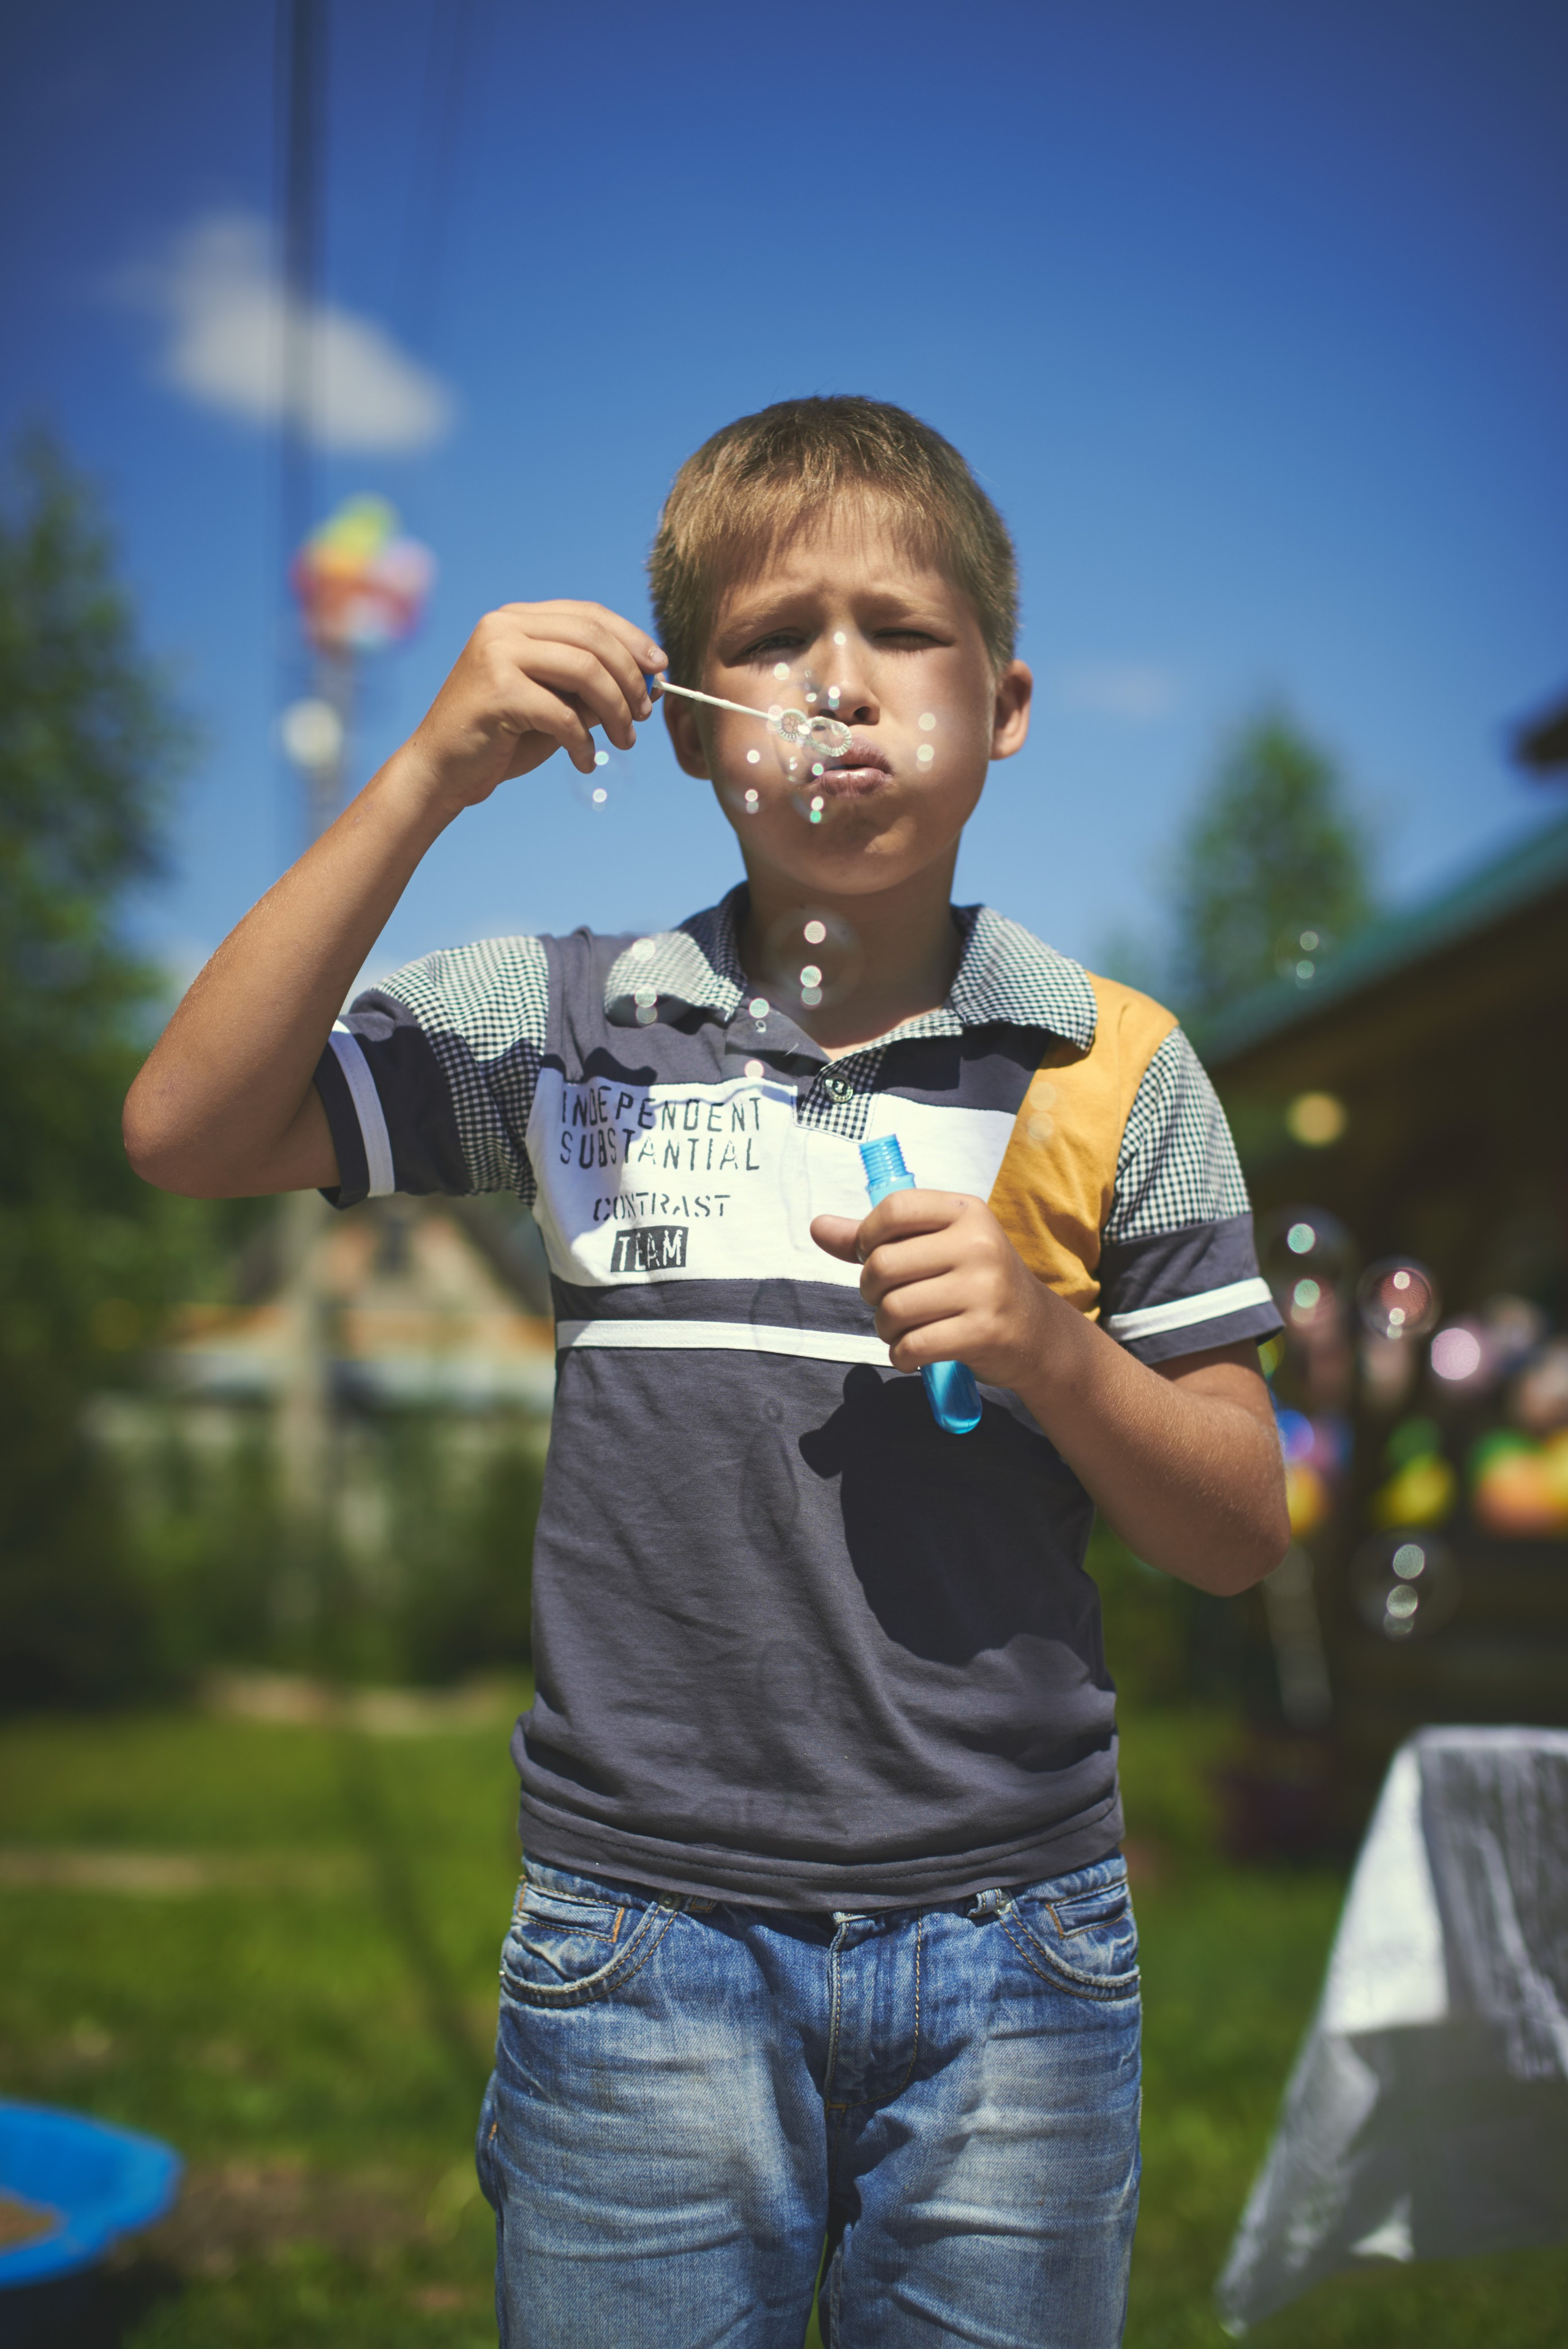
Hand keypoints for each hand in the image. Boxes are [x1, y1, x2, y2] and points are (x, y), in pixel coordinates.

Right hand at [403, 600, 665, 812]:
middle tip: (644, 713)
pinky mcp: (497, 691)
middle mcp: (504, 626)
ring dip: (616, 709)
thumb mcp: (554, 705)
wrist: (442, 770)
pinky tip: (584, 761)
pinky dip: (583, 743)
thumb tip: (649, 682)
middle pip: (593, 638)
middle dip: (630, 677)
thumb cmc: (499, 738)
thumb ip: (591, 687)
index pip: (589, 615)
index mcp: (516, 619)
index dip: (632, 638)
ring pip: (585, 670)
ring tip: (624, 740)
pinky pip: (563, 714)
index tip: (660, 668)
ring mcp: (497, 654)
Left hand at [811, 1189, 1061, 1389]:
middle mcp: (979, 1244)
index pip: (894, 1208)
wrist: (1038, 1333)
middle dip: (872, 1291)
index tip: (874, 1256)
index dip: (868, 1236)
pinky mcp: (984, 1332)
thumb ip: (876, 1238)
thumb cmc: (976, 1285)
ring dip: (885, 1328)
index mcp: (966, 1212)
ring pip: (894, 1309)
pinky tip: (912, 1353)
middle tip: (889, 1301)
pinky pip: (913, 1345)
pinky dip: (901, 1355)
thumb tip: (817, 1227)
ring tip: (902, 1330)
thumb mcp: (936, 1248)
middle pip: (883, 1264)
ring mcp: (984, 1289)